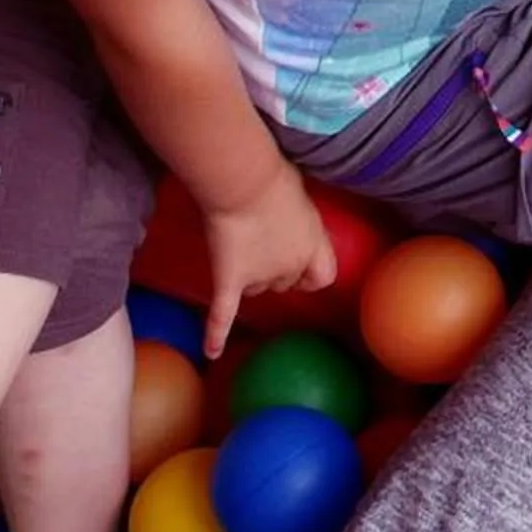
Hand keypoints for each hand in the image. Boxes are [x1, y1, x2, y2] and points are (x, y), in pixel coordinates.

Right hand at [199, 164, 336, 354]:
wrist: (245, 183)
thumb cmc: (273, 179)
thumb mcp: (299, 194)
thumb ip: (295, 214)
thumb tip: (287, 210)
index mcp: (313, 246)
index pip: (321, 277)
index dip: (309, 272)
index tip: (299, 261)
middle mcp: (291, 266)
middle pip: (283, 281)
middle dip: (273, 266)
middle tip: (257, 236)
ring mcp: (260, 277)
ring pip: (255, 288)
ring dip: (248, 276)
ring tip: (236, 243)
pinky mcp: (230, 280)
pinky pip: (224, 313)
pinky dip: (216, 334)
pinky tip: (211, 352)